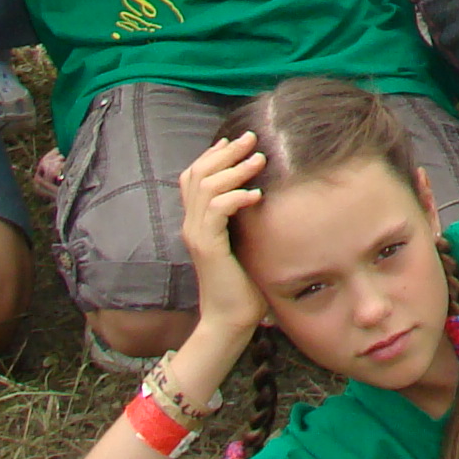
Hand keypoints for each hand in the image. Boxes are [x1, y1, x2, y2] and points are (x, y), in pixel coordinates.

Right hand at [175, 132, 270, 336]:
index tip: (234, 140)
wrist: (229, 319)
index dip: (212, 154)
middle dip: (226, 152)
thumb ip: (245, 217)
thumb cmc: (244, 282)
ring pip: (206, 187)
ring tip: (259, 161)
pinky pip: (217, 211)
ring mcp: (197, 235)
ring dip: (235, 169)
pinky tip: (256, 196)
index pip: (193, 176)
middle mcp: (192, 224)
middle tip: (251, 139)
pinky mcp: (208, 247)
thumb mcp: (245, 241)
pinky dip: (236, 197)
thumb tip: (265, 191)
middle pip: (197, 174)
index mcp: (198, 221)